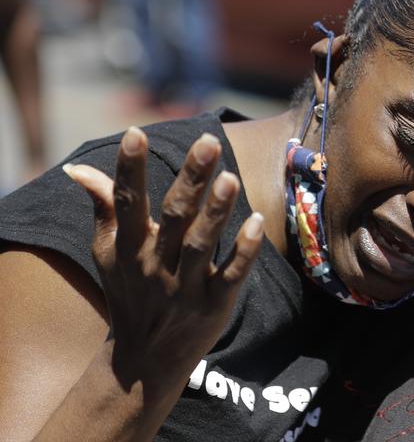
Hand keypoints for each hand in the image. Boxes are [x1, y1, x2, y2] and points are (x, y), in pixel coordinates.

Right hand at [64, 127, 263, 396]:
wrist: (145, 360)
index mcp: (129, 247)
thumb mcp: (109, 253)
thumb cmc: (131, 291)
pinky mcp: (214, 305)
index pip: (127, 202)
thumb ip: (104, 207)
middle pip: (174, 217)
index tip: (135, 132)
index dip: (129, 168)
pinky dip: (243, 251)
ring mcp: (185, 287)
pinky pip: (231, 276)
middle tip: (208, 142)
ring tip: (230, 178)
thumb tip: (78, 169)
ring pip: (202, 245)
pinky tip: (256, 222)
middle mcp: (155, 265)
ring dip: (216, 212)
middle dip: (191, 179)